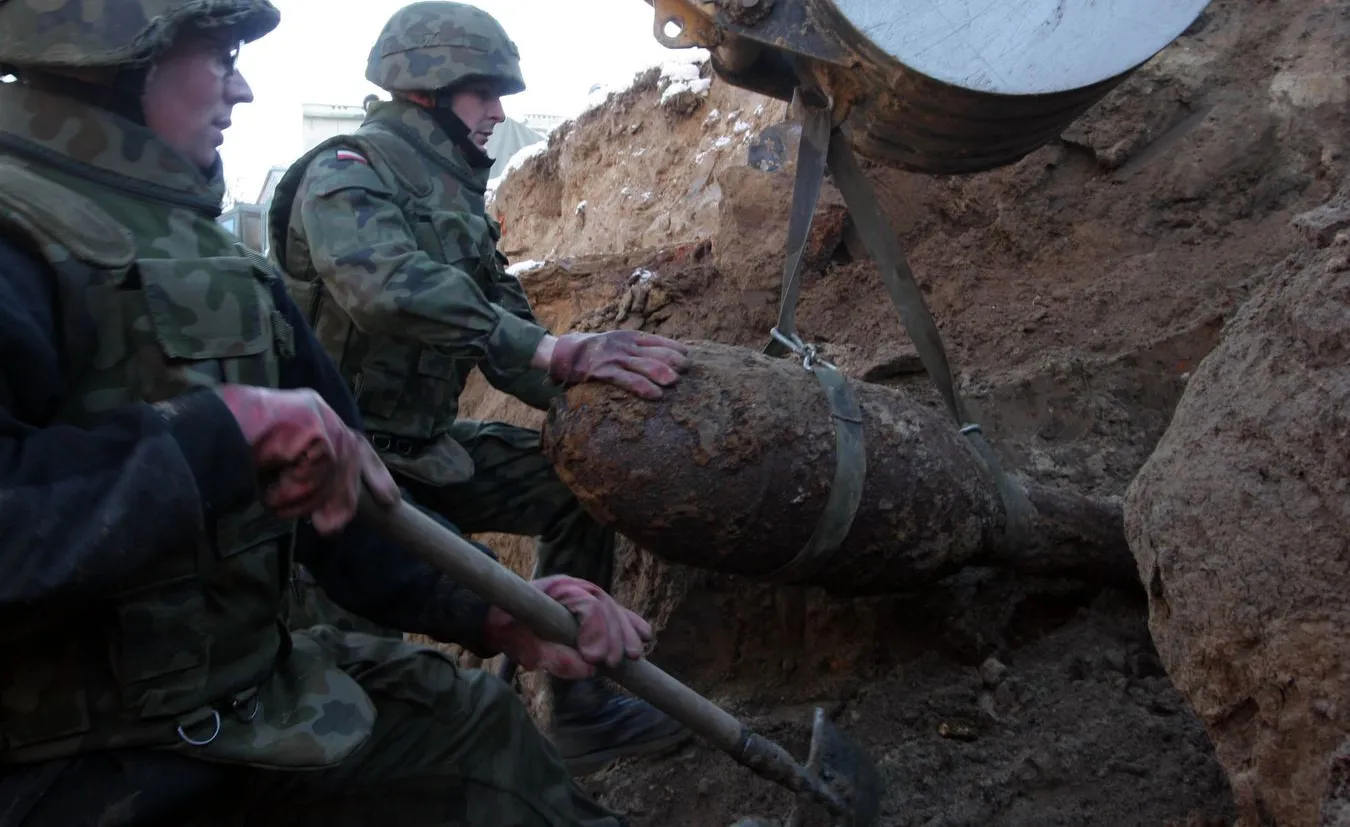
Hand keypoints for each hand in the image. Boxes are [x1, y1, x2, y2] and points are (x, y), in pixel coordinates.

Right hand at [215, 385, 400, 533]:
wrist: (206, 432)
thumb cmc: (230, 449)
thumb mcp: (276, 464)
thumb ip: (305, 477)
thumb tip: (329, 515)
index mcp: (312, 414)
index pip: (354, 444)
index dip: (372, 473)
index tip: (389, 501)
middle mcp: (320, 410)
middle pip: (351, 458)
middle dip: (348, 495)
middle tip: (331, 528)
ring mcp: (320, 416)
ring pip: (329, 474)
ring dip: (301, 498)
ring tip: (273, 501)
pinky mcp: (315, 428)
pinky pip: (314, 475)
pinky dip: (292, 490)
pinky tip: (270, 489)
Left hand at [483, 575, 652, 679]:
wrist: (497, 618)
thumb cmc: (507, 629)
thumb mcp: (523, 647)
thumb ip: (554, 658)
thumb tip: (590, 670)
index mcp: (556, 588)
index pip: (587, 603)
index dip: (596, 630)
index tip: (596, 660)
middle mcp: (573, 586)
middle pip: (605, 605)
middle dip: (614, 635)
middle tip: (615, 664)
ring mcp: (582, 593)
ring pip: (612, 608)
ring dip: (626, 632)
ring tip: (635, 656)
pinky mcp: (588, 605)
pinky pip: (613, 612)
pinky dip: (628, 624)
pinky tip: (646, 636)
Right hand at [537, 330, 690, 399]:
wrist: (563, 352)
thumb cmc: (594, 350)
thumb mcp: (616, 342)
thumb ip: (635, 348)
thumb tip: (661, 358)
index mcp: (629, 336)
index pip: (658, 340)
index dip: (674, 348)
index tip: (687, 355)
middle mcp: (624, 345)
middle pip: (656, 352)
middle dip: (674, 360)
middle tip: (688, 369)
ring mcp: (615, 358)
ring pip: (644, 365)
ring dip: (662, 373)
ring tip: (675, 381)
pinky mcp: (604, 372)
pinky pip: (627, 381)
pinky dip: (643, 387)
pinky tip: (656, 395)